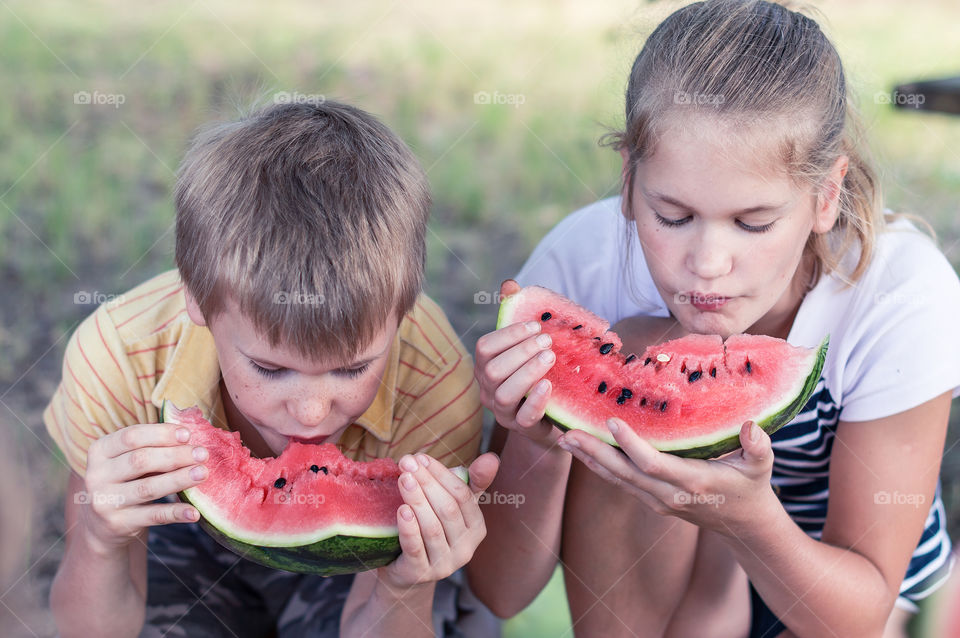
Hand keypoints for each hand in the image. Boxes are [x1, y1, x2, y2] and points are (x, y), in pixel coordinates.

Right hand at [77, 423, 207, 554]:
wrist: (101, 525)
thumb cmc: (124, 481)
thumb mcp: (127, 461)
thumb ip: (152, 447)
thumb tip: (189, 436)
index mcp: (99, 451)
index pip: (131, 436)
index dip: (161, 433)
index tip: (188, 434)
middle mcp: (97, 476)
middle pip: (141, 460)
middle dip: (175, 455)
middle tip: (202, 454)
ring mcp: (105, 501)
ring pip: (147, 488)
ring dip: (179, 479)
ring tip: (203, 473)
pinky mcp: (118, 524)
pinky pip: (153, 516)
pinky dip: (175, 513)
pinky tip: (194, 512)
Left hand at [378, 452, 499, 589]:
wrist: (405, 569)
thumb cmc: (431, 527)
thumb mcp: (451, 504)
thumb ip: (470, 481)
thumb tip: (492, 458)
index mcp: (476, 528)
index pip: (463, 496)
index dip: (442, 475)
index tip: (421, 458)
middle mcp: (465, 549)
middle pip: (448, 509)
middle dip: (427, 482)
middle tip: (407, 463)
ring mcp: (444, 564)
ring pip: (432, 528)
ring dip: (417, 500)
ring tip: (403, 479)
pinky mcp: (420, 574)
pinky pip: (416, 549)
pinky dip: (409, 528)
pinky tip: (402, 510)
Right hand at [474, 279, 556, 444]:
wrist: (553, 417)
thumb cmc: (537, 373)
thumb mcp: (528, 345)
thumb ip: (516, 314)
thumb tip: (509, 284)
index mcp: (487, 367)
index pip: (485, 348)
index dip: (508, 335)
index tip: (534, 326)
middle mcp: (489, 390)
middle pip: (493, 370)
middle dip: (520, 352)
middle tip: (547, 341)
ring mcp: (504, 412)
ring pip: (505, 394)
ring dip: (527, 372)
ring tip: (550, 358)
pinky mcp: (523, 428)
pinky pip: (523, 418)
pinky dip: (535, 400)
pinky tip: (549, 385)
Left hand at [558, 418, 778, 536]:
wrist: (744, 525)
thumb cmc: (752, 487)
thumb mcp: (762, 466)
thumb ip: (759, 447)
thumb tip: (751, 427)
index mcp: (693, 482)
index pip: (654, 464)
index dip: (631, 445)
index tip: (612, 421)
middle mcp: (669, 495)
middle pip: (624, 473)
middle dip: (594, 453)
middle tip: (568, 433)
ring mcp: (657, 501)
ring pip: (617, 479)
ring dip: (589, 459)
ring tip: (564, 438)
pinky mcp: (651, 500)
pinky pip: (620, 483)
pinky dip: (599, 467)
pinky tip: (582, 451)